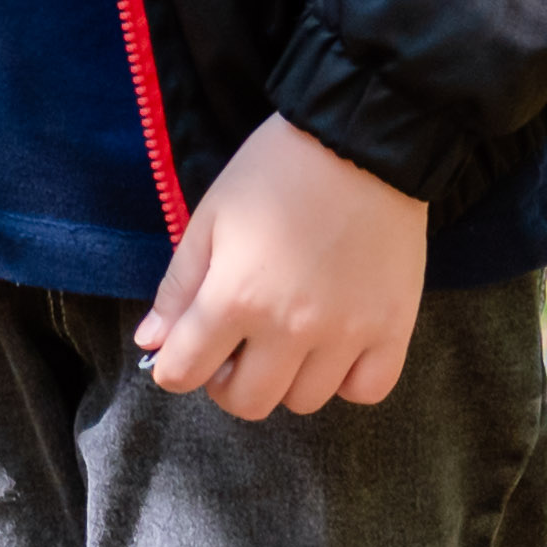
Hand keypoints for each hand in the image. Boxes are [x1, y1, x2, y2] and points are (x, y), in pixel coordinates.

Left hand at [136, 115, 426, 418]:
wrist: (357, 144)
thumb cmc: (272, 174)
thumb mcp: (209, 220)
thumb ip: (178, 289)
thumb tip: (152, 343)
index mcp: (234, 298)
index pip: (185, 375)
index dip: (174, 369)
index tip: (184, 352)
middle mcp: (290, 328)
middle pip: (248, 403)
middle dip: (227, 382)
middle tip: (233, 346)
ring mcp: (347, 335)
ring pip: (304, 402)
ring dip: (285, 379)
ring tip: (285, 338)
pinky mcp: (394, 330)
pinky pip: (366, 392)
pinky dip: (345, 380)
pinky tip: (333, 347)